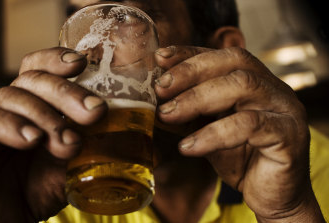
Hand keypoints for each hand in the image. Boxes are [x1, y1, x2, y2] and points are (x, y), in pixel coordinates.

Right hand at [0, 47, 106, 221]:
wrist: (6, 219)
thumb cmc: (38, 191)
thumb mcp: (70, 166)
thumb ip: (88, 145)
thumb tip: (127, 131)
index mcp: (35, 106)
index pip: (40, 69)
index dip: (56, 59)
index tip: (80, 63)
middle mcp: (13, 108)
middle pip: (32, 78)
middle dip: (66, 92)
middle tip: (94, 112)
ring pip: (11, 95)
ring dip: (46, 115)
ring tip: (69, 142)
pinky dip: (12, 126)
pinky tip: (32, 139)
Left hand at [154, 46, 324, 221]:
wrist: (270, 197)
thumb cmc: (239, 158)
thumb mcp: (208, 130)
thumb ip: (190, 112)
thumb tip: (156, 100)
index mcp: (255, 81)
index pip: (222, 56)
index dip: (190, 54)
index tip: (160, 59)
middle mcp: (273, 88)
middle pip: (234, 62)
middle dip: (191, 72)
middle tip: (160, 88)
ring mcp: (285, 108)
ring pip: (242, 86)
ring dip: (197, 99)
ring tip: (167, 115)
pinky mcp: (290, 135)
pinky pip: (250, 124)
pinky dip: (213, 134)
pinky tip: (188, 147)